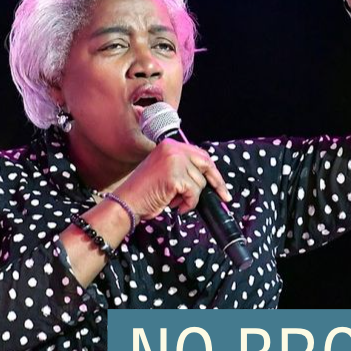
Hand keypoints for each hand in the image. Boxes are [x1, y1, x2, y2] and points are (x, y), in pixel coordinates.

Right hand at [115, 140, 231, 220]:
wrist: (126, 203)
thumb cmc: (143, 192)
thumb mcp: (165, 172)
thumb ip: (183, 168)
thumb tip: (207, 176)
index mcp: (169, 145)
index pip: (200, 154)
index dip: (212, 170)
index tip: (221, 184)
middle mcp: (172, 149)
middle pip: (206, 164)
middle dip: (217, 182)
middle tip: (224, 196)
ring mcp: (174, 161)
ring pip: (200, 182)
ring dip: (191, 197)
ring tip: (174, 200)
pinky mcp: (175, 176)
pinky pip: (194, 193)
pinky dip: (188, 203)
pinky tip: (175, 205)